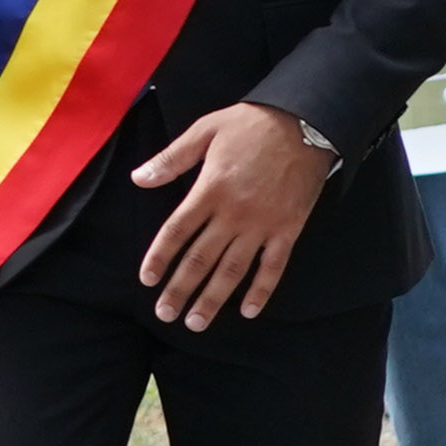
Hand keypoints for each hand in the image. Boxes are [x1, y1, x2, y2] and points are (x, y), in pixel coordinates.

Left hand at [128, 103, 333, 328]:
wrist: (306, 123)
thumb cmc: (252, 124)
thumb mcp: (205, 130)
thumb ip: (171, 158)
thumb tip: (138, 179)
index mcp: (210, 190)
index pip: (177, 232)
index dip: (160, 258)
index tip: (148, 280)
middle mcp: (233, 214)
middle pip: (200, 259)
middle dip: (180, 290)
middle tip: (165, 314)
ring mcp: (262, 225)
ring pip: (233, 270)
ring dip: (213, 299)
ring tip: (196, 322)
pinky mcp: (287, 229)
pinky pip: (273, 267)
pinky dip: (261, 290)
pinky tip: (249, 311)